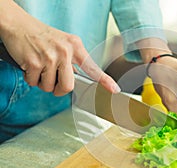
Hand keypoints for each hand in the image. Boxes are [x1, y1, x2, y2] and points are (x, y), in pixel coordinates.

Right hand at [0, 1, 119, 95]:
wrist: (18, 24)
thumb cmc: (42, 36)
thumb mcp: (63, 43)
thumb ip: (72, 60)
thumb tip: (75, 79)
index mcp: (75, 46)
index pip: (93, 67)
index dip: (105, 80)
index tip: (114, 90)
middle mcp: (65, 51)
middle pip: (68, 87)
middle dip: (59, 89)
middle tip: (53, 82)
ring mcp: (50, 57)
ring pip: (49, 87)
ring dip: (42, 82)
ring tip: (40, 67)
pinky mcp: (34, 62)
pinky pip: (34, 83)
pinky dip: (30, 78)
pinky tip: (30, 65)